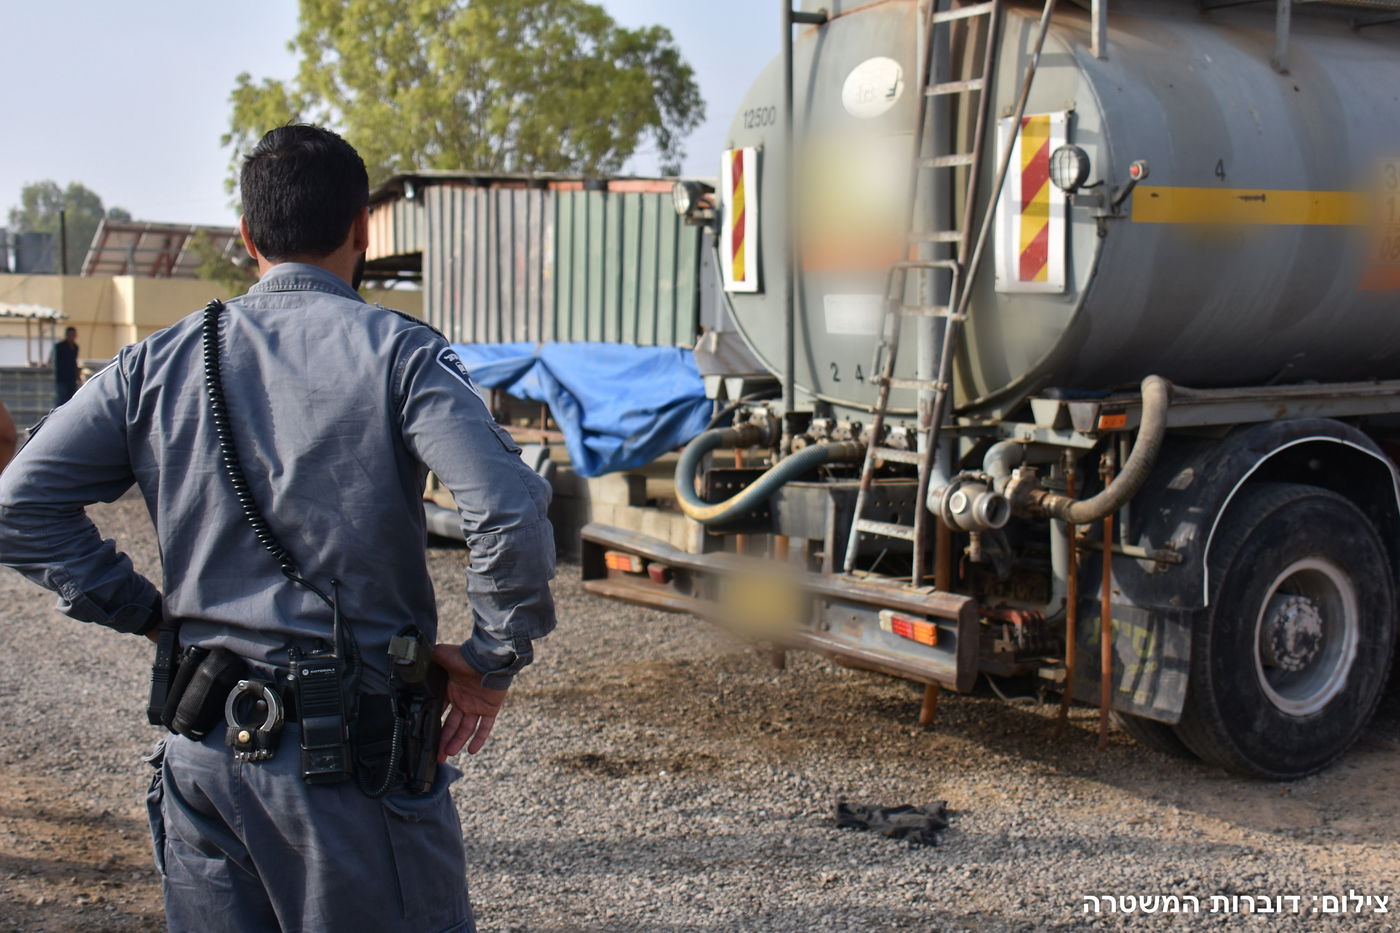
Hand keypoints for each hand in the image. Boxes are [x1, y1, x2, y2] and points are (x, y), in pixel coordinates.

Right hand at [432, 643, 508, 760]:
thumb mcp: (442, 654)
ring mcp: (476, 705)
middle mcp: (463, 700)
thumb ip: (428, 657)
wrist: (488, 657)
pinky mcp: (490, 708)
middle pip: (451, 725)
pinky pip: (485, 727)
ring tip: (447, 754)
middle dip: (443, 740)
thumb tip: (412, 654)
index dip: (433, 722)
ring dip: (457, 741)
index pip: (440, 710)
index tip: (426, 734)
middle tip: (437, 755)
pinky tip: (472, 750)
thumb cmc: (465, 655)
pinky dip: (479, 738)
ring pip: (465, 729)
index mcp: (451, 690)